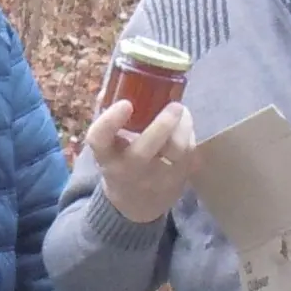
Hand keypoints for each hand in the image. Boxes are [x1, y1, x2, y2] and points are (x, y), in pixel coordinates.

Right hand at [85, 100, 197, 223]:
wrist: (133, 205)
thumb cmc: (119, 162)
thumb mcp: (106, 146)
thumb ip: (107, 118)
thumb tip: (112, 85)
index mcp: (106, 156)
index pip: (99, 139)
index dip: (111, 121)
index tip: (126, 103)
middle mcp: (128, 170)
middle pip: (145, 149)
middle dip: (162, 124)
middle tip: (175, 105)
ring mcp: (155, 180)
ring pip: (176, 152)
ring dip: (184, 127)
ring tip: (183, 112)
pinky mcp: (178, 183)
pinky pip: (190, 157)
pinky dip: (191, 138)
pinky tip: (186, 128)